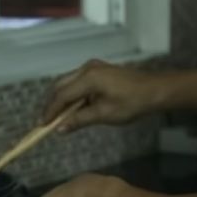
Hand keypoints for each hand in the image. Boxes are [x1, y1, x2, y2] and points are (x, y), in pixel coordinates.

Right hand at [43, 59, 167, 132]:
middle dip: (52, 104)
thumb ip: (79, 120)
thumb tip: (60, 129)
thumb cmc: (132, 103)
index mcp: (89, 78)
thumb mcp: (104, 114)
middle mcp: (87, 68)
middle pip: (61, 86)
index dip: (50, 111)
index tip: (42, 125)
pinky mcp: (98, 71)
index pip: (62, 95)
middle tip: (47, 122)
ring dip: (62, 100)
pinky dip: (72, 95)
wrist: (154, 90)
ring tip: (58, 118)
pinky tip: (73, 109)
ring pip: (68, 83)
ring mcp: (93, 67)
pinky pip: (78, 82)